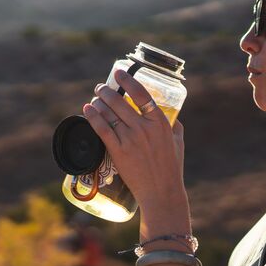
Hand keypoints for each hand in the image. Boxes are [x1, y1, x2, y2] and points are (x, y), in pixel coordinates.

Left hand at [82, 69, 187, 213]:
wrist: (161, 192)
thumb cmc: (171, 167)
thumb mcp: (178, 141)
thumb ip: (174, 125)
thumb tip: (171, 115)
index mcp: (160, 122)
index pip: (141, 93)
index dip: (128, 80)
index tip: (118, 73)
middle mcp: (144, 128)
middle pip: (120, 101)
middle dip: (106, 91)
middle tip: (100, 88)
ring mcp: (130, 139)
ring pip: (108, 113)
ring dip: (98, 102)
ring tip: (95, 98)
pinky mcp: (118, 151)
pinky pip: (101, 129)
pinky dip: (93, 117)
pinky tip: (87, 110)